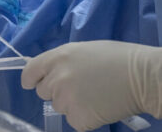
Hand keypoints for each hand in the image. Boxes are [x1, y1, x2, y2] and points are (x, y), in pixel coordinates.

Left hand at [22, 41, 161, 130]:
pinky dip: (85, 118)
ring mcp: (66, 99)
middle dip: (57, 91)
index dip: (31, 79)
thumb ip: (61, 61)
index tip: (33, 83)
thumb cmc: (117, 59)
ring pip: (58, 107)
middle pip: (42, 92)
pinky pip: (74, 121)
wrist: (142, 77)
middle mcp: (56, 78)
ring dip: (72, 105)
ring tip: (94, 96)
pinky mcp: (78, 118)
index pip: (29, 72)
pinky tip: (99, 107)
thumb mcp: (81, 50)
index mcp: (56, 58)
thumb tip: (48, 71)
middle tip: (80, 88)